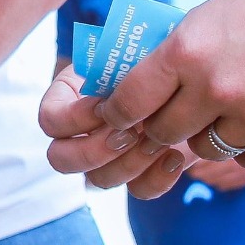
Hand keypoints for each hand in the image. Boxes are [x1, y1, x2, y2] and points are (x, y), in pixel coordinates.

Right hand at [41, 67, 187, 195]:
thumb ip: (116, 74)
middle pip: (61, 159)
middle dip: (94, 151)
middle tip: (130, 133)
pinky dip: (156, 179)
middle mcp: (82, 131)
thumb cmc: (159, 55)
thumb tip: (111, 101)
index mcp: (70, 96)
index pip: (50, 120)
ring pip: (99, 179)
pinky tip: (175, 156)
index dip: (74, 119)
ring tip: (159, 140)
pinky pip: (138, 190)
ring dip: (129, 163)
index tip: (108, 105)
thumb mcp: (133, 54)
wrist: (194, 74)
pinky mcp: (141, 172)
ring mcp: (110, 156)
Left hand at [59, 0, 244, 197]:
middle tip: (175, 116)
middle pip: (163, 133)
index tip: (118, 116)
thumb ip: (176, 53)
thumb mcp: (213, 15)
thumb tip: (139, 87)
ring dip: (210, 136)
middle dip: (163, 127)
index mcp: (187, 49)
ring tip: (230, 110)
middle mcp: (215, 86)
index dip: (118, 113)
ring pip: (206, 150)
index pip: (128, 101)